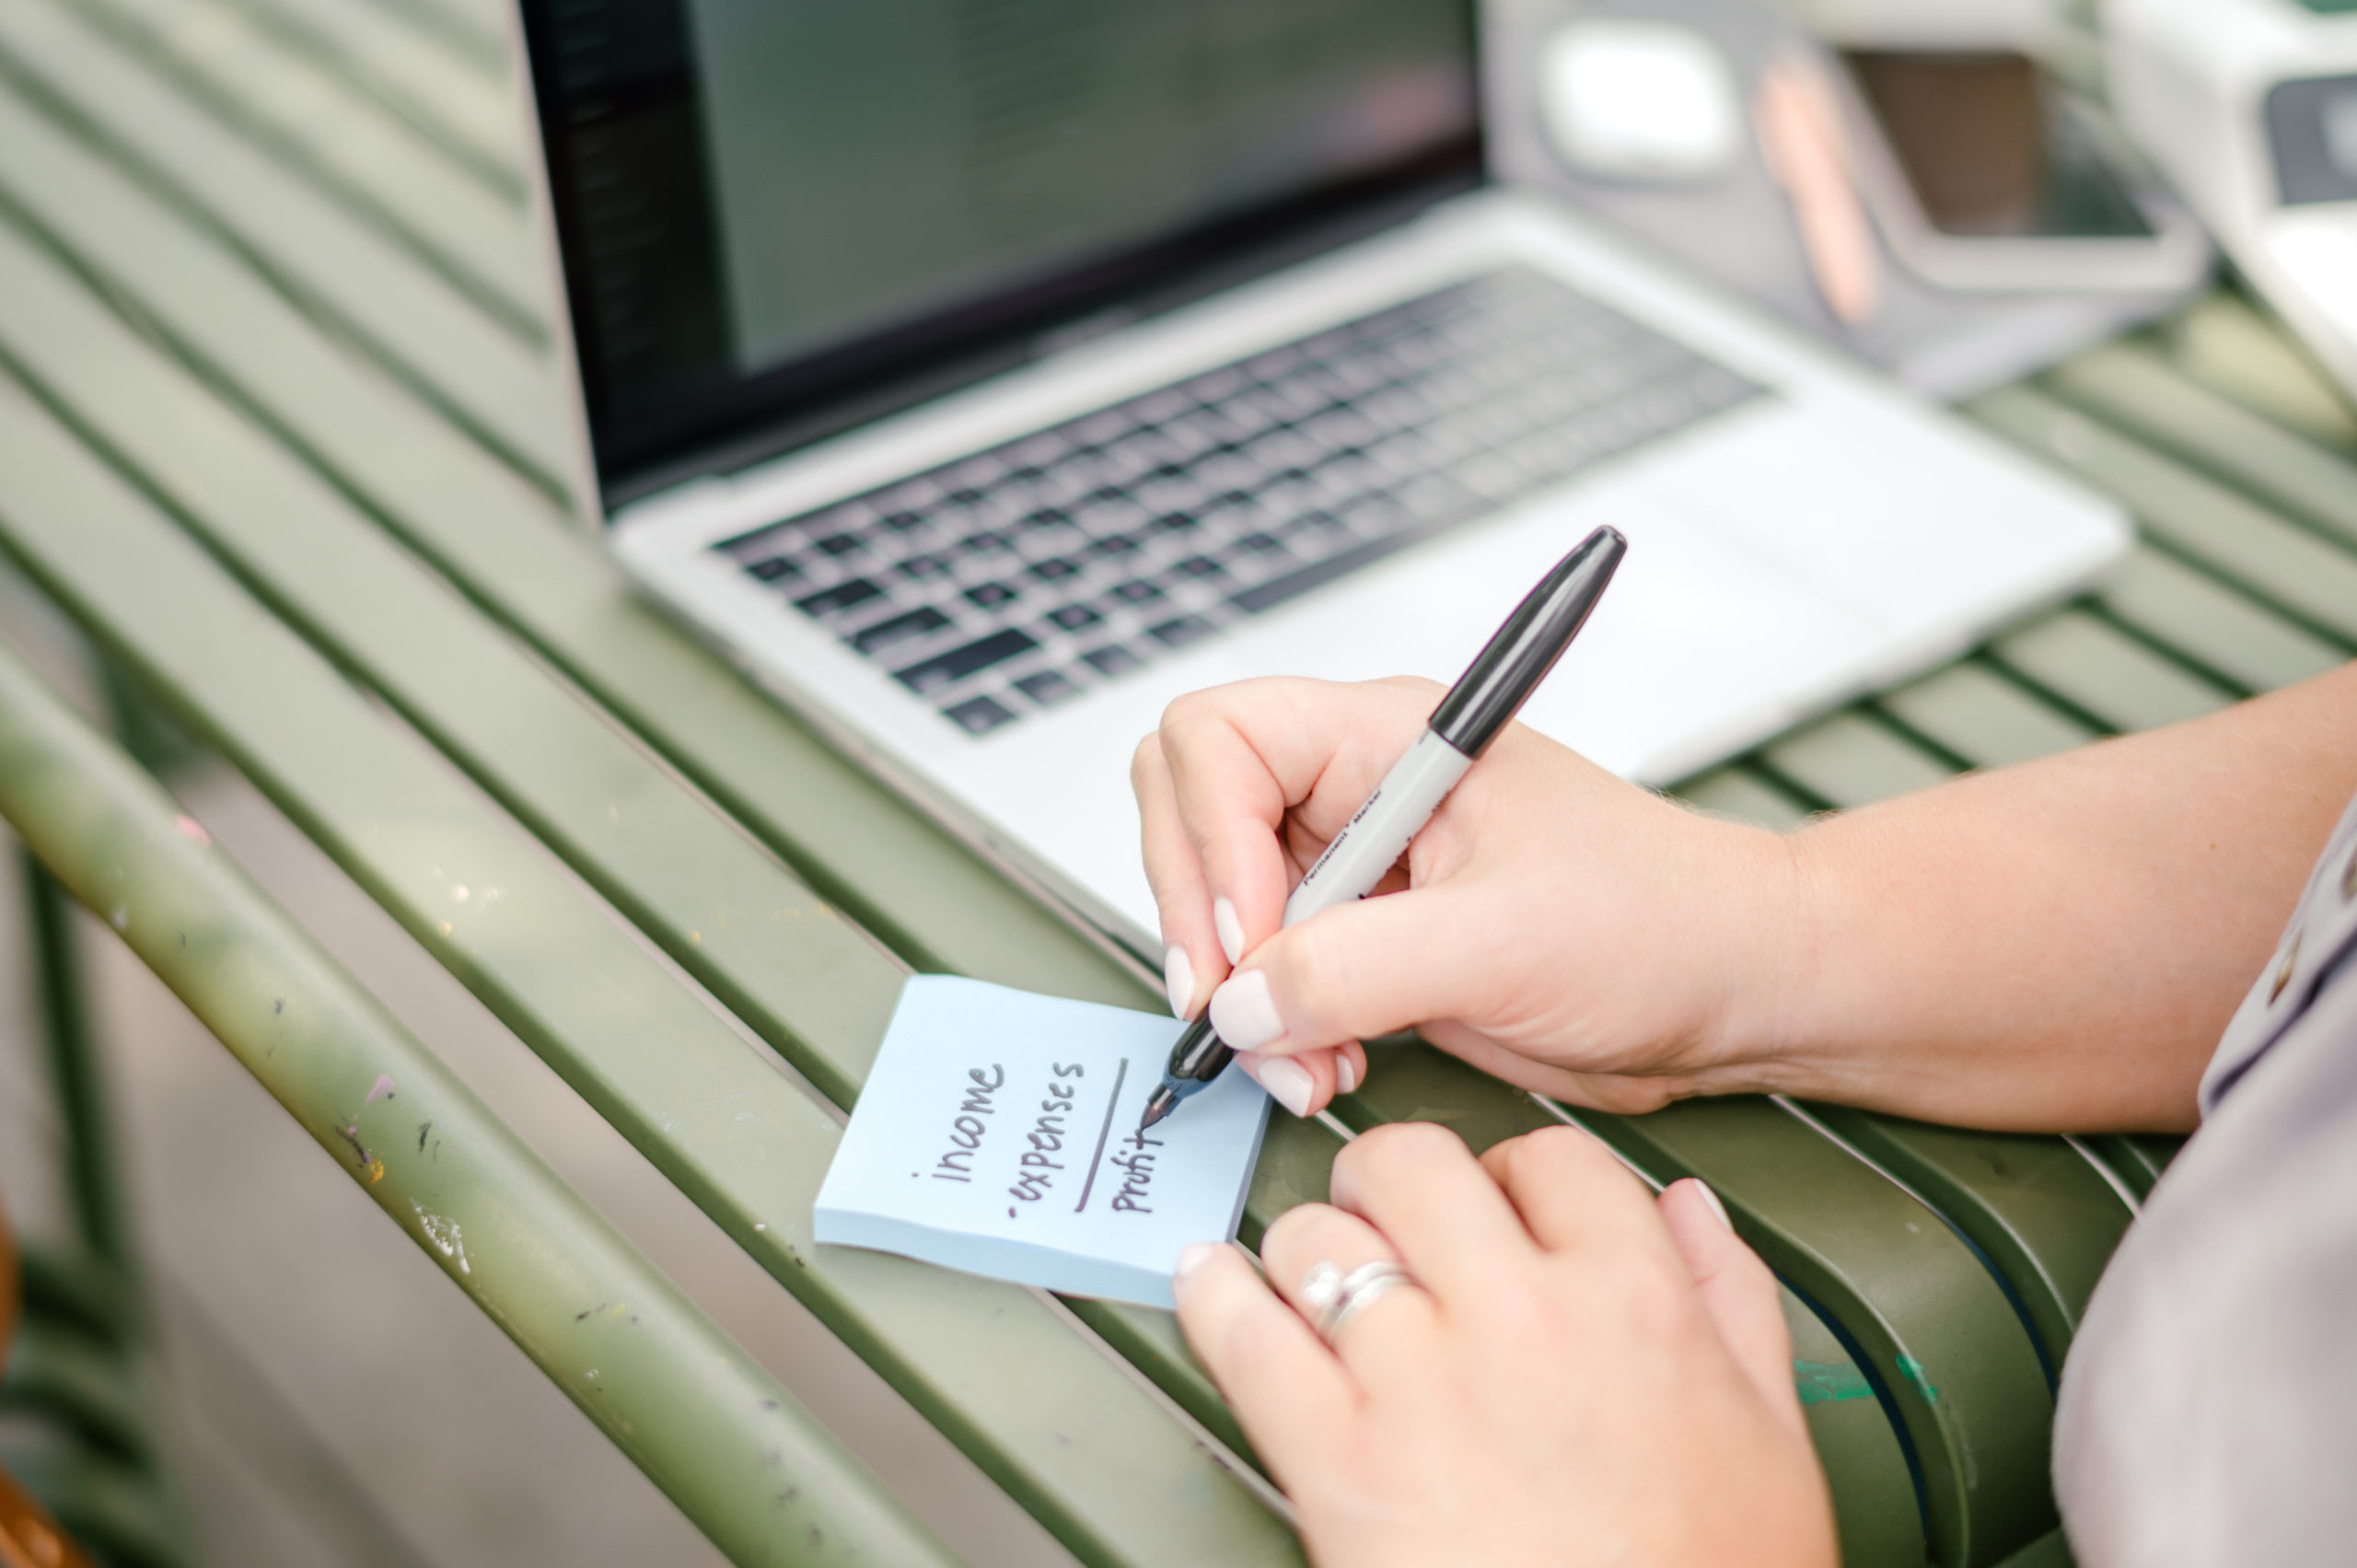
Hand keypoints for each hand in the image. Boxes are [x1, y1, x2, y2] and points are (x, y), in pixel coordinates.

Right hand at [1132, 677, 1798, 1118]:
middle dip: (1203, 922)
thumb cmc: (1662, 923)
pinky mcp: (1368, 939)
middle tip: (1241, 1011)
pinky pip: (1269, 974)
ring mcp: (1357, 865)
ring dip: (1241, 995)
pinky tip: (1329, 1064)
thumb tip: (1239, 1006)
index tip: (1251, 939)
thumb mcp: (1502, 942)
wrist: (1734, 990)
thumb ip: (1353, 968)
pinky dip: (1276, 1030)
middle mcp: (1359, 789)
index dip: (1207, 838)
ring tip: (1305, 1062)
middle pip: (1190, 813)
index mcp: (1389, 738)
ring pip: (1220, 907)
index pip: (1219, 739)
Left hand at [1173, 1123, 1836, 1567]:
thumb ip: (1730, 1298)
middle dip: (1393, 1179)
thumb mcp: (1771, 1436)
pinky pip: (1242, 1333)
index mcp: (1631, 1300)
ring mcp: (1414, 1383)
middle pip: (1413, 1165)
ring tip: (1314, 1271)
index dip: (1515, 1172)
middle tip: (1388, 1210)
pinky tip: (1215, 1285)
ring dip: (1311, 1244)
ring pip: (1318, 1234)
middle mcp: (1516, 1319)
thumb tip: (1688, 1212)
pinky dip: (1215, 1296)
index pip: (1549, 1159)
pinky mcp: (1332, 1459)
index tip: (1499, 1199)